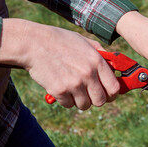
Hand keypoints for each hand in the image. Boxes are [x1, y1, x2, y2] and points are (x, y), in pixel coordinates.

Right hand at [0, 19, 119, 109]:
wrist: (33, 43)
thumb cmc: (59, 40)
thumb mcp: (83, 41)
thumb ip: (100, 53)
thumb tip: (112, 65)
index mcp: (97, 61)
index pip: (114, 88)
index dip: (112, 94)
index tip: (107, 95)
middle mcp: (88, 74)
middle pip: (100, 101)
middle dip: (95, 100)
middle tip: (88, 94)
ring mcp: (73, 84)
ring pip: (84, 105)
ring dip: (79, 100)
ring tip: (72, 89)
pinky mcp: (59, 91)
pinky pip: (68, 105)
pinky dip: (65, 100)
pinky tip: (61, 87)